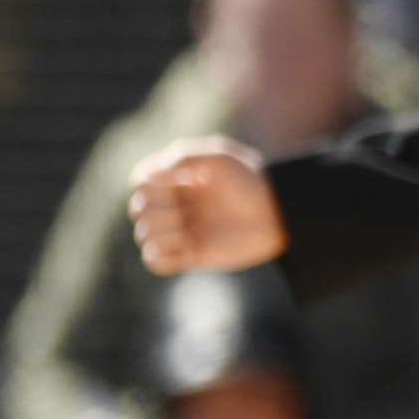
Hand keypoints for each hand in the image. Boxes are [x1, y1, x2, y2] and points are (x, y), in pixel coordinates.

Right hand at [128, 138, 285, 275]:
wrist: (280, 214)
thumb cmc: (252, 181)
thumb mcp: (219, 157)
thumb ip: (181, 157)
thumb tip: (146, 177)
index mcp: (179, 178)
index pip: (139, 181)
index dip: (152, 184)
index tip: (186, 181)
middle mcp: (177, 204)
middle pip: (138, 209)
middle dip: (157, 209)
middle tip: (186, 209)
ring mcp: (184, 230)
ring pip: (144, 236)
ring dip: (161, 232)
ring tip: (188, 229)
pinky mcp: (193, 254)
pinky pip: (155, 262)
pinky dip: (159, 257)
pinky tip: (185, 247)